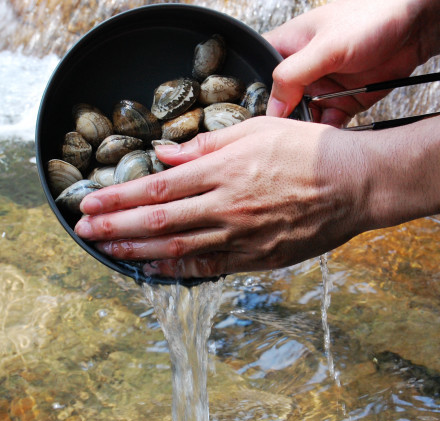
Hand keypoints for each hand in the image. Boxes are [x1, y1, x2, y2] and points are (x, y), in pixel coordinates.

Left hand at [74, 117, 373, 278]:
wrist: (356, 183)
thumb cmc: (309, 150)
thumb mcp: (256, 130)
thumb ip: (206, 144)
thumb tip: (164, 157)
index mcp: (223, 171)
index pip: (156, 189)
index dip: (117, 199)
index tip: (89, 204)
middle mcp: (225, 207)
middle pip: (157, 222)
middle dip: (114, 227)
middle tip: (83, 232)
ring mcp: (240, 237)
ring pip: (176, 248)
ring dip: (135, 250)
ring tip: (106, 251)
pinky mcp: (256, 258)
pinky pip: (207, 267)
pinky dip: (175, 270)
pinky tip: (150, 269)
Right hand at [263, 0, 425, 124]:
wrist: (417, 26)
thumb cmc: (371, 18)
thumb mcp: (326, 47)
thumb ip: (293, 75)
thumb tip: (272, 106)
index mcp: (288, 46)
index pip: (258, 73)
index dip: (255, 96)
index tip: (261, 119)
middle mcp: (303, 69)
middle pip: (280, 103)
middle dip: (284, 120)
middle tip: (287, 135)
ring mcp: (323, 87)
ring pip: (303, 118)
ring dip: (306, 130)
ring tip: (309, 141)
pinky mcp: (344, 101)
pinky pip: (328, 124)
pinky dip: (328, 134)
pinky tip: (329, 139)